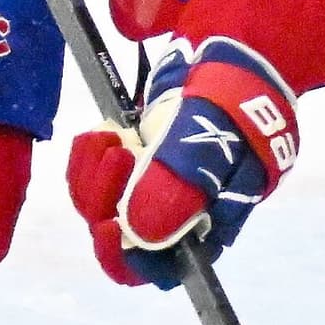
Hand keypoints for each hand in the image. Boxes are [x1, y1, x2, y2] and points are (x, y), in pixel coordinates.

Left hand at [65, 38, 299, 286]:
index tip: (110, 225)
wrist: (234, 56)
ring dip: (93, 175)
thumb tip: (140, 232)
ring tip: (110, 135)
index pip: (161, 268)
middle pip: (123, 239)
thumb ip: (183, 180)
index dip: (129, 258)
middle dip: (105, 201)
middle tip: (118, 153)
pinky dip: (88, 157)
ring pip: (100, 208)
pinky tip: (104, 130)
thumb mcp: (214, 134)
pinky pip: (91, 178)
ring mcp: (152, 188)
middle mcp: (178, 214)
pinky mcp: (132, 163)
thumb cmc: (236, 99)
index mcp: (208, 223)